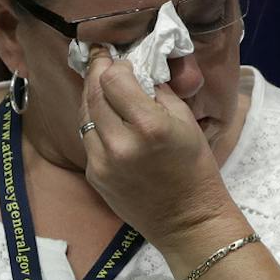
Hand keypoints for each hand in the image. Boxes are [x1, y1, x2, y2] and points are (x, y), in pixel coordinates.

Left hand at [77, 47, 237, 248]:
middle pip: (94, 94)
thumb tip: (136, 70)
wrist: (186, 220)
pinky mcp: (93, 175)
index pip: (113, 80)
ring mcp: (102, 161)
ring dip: (92, 97)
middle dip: (97, 74)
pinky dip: (94, 123)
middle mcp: (120, 143)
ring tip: (102, 85)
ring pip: (84, 115)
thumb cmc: (195, 168)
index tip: (119, 60)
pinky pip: (87, 138)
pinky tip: (105, 117)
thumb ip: (157, 92)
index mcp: (149, 126)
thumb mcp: (186, 121)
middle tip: (101, 61)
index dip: (113, 65)